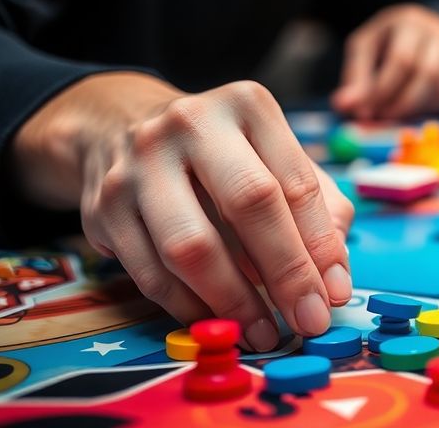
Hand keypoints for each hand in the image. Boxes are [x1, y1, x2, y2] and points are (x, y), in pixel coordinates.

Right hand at [12, 73, 353, 351]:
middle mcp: (190, 124)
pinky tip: (218, 321)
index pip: (295, 182)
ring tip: (264, 332)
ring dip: (235, 301)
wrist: (119, 128)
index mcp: (247, 106)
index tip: (335, 294)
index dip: (320, 245)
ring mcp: (139, 164)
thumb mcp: (277, 159)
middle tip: (308, 320)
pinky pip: (150, 273)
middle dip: (286, 272)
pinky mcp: (103, 206)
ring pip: (191, 247)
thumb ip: (320, 210)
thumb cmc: (222, 156)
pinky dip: (189, 308)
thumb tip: (335, 280)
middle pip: (249, 204)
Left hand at [332, 4, 438, 119]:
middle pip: (426, 72)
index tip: (366, 112)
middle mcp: (438, 30)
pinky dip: (433, 107)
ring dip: (417, 108)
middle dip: (401, 102)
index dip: (383, 89)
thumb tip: (343, 105)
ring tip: (396, 114)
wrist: (430, 27)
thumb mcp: (368, 48)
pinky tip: (417, 108)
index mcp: (409, 21)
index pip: (401, 59)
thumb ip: (356, 76)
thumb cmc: (391, 40)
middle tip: (382, 118)